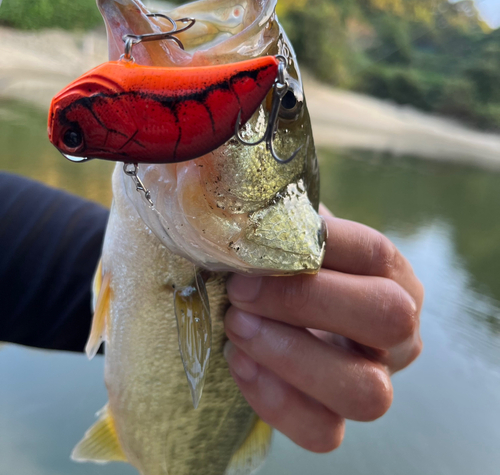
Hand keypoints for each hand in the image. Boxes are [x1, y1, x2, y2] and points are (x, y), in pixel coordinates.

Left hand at [224, 204, 423, 451]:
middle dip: (305, 302)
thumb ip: (276, 219)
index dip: (316, 245)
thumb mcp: (283, 234)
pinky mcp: (336, 420)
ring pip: (366, 391)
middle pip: (387, 319)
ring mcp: (374, 380)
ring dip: (291, 355)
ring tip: (236, 325)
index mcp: (390, 274)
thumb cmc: (277, 264)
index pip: (372, 252)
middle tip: (241, 290)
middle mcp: (397, 331)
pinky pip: (323, 431)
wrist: (268, 309)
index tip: (255, 243)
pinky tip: (238, 361)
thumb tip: (247, 214)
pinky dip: (276, 399)